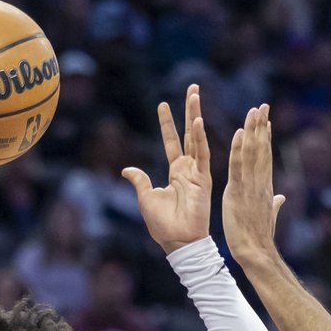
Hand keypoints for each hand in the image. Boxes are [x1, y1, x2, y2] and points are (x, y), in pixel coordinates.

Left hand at [122, 85, 210, 252]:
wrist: (178, 242)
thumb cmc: (163, 225)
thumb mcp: (146, 198)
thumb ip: (140, 180)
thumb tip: (126, 170)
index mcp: (175, 173)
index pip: (171, 142)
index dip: (168, 123)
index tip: (163, 104)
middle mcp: (188, 169)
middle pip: (188, 133)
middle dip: (190, 110)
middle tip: (192, 88)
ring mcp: (197, 173)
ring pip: (196, 137)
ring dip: (195, 115)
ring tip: (195, 94)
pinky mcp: (203, 180)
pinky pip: (201, 155)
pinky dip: (199, 138)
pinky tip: (197, 121)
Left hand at [223, 104, 284, 267]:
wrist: (256, 252)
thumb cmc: (260, 237)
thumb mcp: (268, 216)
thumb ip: (274, 204)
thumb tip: (281, 198)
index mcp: (264, 187)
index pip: (265, 157)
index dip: (266, 137)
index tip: (266, 120)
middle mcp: (260, 182)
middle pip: (261, 149)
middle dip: (262, 126)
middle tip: (263, 105)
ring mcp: (250, 186)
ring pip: (252, 153)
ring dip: (253, 130)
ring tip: (254, 110)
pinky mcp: (238, 193)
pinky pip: (238, 167)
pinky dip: (239, 150)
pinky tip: (240, 133)